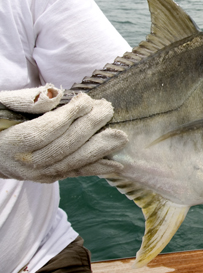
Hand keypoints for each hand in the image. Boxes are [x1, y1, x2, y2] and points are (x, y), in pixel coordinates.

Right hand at [0, 84, 127, 182]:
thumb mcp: (1, 105)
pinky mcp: (49, 178)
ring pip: (74, 162)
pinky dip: (96, 169)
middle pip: (65, 145)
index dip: (70, 115)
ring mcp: (39, 174)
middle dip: (90, 126)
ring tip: (121, 137)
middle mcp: (27, 163)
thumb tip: (55, 94)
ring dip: (100, 149)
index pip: (47, 130)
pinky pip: (75, 173)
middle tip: (107, 109)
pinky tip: (116, 165)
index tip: (86, 99)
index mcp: (14, 142)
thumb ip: (26, 100)